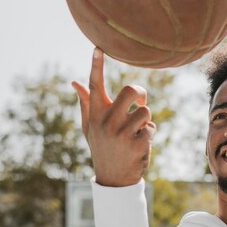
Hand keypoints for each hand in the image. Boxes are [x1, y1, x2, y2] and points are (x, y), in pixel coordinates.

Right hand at [72, 47, 155, 186]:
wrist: (114, 178)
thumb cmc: (103, 147)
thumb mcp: (90, 127)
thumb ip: (86, 103)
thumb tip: (75, 82)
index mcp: (95, 115)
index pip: (95, 86)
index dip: (96, 66)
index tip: (98, 48)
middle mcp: (106, 122)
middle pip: (131, 90)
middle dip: (140, 93)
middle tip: (139, 102)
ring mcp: (121, 134)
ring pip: (145, 110)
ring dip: (146, 119)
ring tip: (137, 131)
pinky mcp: (136, 144)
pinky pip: (151, 127)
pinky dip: (149, 134)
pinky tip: (140, 144)